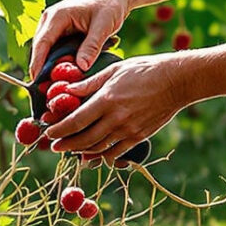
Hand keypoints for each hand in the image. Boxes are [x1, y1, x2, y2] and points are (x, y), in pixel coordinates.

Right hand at [27, 0, 132, 80]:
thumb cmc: (110, 3)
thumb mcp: (104, 25)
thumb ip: (92, 46)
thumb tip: (80, 68)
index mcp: (56, 16)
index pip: (41, 44)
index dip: (37, 65)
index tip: (37, 84)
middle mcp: (49, 20)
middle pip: (41, 51)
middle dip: (45, 71)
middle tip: (51, 92)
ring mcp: (53, 26)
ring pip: (47, 52)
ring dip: (54, 67)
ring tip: (60, 87)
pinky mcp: (60, 31)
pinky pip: (56, 50)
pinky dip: (61, 61)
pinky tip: (69, 74)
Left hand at [42, 52, 195, 164]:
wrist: (176, 81)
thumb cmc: (144, 70)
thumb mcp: (113, 71)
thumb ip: (88, 84)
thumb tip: (66, 90)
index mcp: (106, 99)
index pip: (75, 120)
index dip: (59, 129)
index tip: (48, 132)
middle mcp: (115, 118)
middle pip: (84, 138)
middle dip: (66, 144)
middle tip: (54, 146)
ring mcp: (128, 130)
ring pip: (98, 148)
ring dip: (81, 151)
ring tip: (71, 151)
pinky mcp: (139, 137)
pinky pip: (116, 152)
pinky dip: (102, 155)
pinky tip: (93, 154)